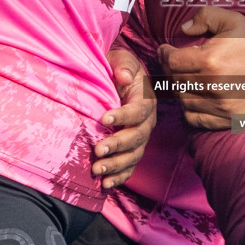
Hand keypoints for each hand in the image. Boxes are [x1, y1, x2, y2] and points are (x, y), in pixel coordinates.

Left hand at [96, 47, 155, 189]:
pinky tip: (105, 184)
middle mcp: (146, 123)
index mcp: (146, 101)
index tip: (103, 118)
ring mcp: (139, 139)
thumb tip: (123, 76)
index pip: (139, 111)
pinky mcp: (131, 150)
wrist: (117, 78)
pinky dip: (119, 177)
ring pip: (133, 156)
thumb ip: (123, 65)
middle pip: (137, 138)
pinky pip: (129, 167)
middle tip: (98, 150)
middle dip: (117, 145)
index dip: (123, 116)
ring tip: (98, 170)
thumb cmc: (117, 68)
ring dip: (116, 165)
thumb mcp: (122, 59)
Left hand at [158, 6, 244, 129]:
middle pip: (175, 80)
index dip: (164, 54)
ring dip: (180, 88)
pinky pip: (194, 118)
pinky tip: (196, 97)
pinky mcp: (226, 119)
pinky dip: (190, 109)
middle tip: (175, 62)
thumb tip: (183, 29)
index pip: (171, 61)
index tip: (166, 50)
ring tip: (186, 78)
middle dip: (171, 69)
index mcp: (209, 60)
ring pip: (182, 99)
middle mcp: (211, 86)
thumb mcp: (234, 20)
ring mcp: (218, 106)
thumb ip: (205, 17)